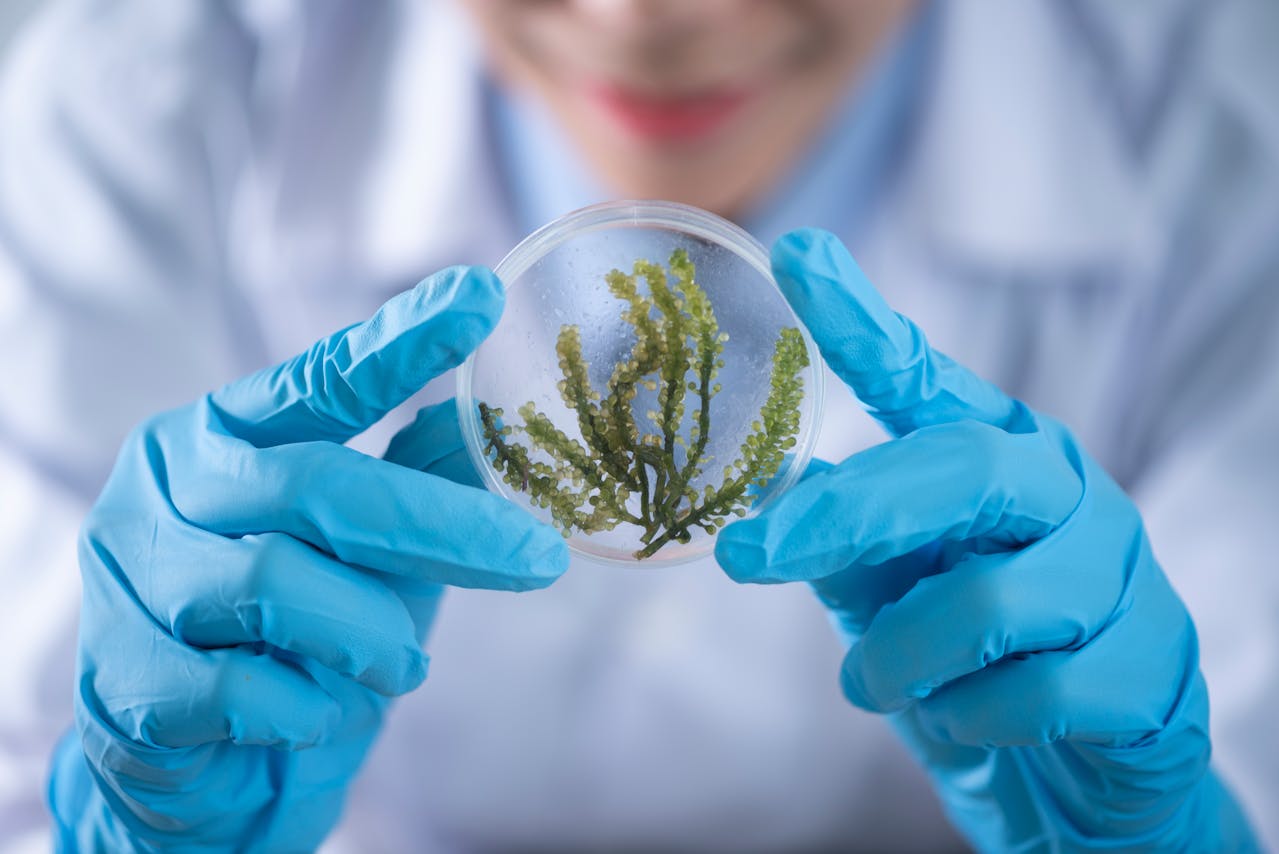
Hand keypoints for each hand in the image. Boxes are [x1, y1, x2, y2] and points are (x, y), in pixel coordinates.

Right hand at [48, 267, 567, 851]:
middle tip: (539, 558)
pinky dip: (309, 704)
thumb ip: (412, 481)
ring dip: (371, 633)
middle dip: (442, 527)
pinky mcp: (126, 677)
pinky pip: (244, 685)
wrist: (205, 768)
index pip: (319, 379)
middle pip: (318, 485)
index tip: (482, 297)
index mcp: (223, 434)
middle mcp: (167, 486)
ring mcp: (133, 577)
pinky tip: (317, 712)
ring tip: (403, 665)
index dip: (402, 341)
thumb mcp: (364, 551)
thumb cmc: (293, 636)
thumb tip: (489, 416)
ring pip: (277, 583)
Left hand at [715, 230, 1256, 850]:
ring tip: (874, 685)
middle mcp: (1067, 496)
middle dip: (845, 517)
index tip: (795, 255)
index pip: (925, 379)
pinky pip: (1036, 695)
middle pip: (960, 470)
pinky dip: (969, 719)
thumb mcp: (894, 595)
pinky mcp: (1152, 674)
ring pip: (992, 602)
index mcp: (998, 459)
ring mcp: (1121, 580)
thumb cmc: (974, 667)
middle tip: (746, 557)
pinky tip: (963, 721)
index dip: (860, 321)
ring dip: (903, 657)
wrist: (1080, 782)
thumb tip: (772, 486)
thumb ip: (846, 542)